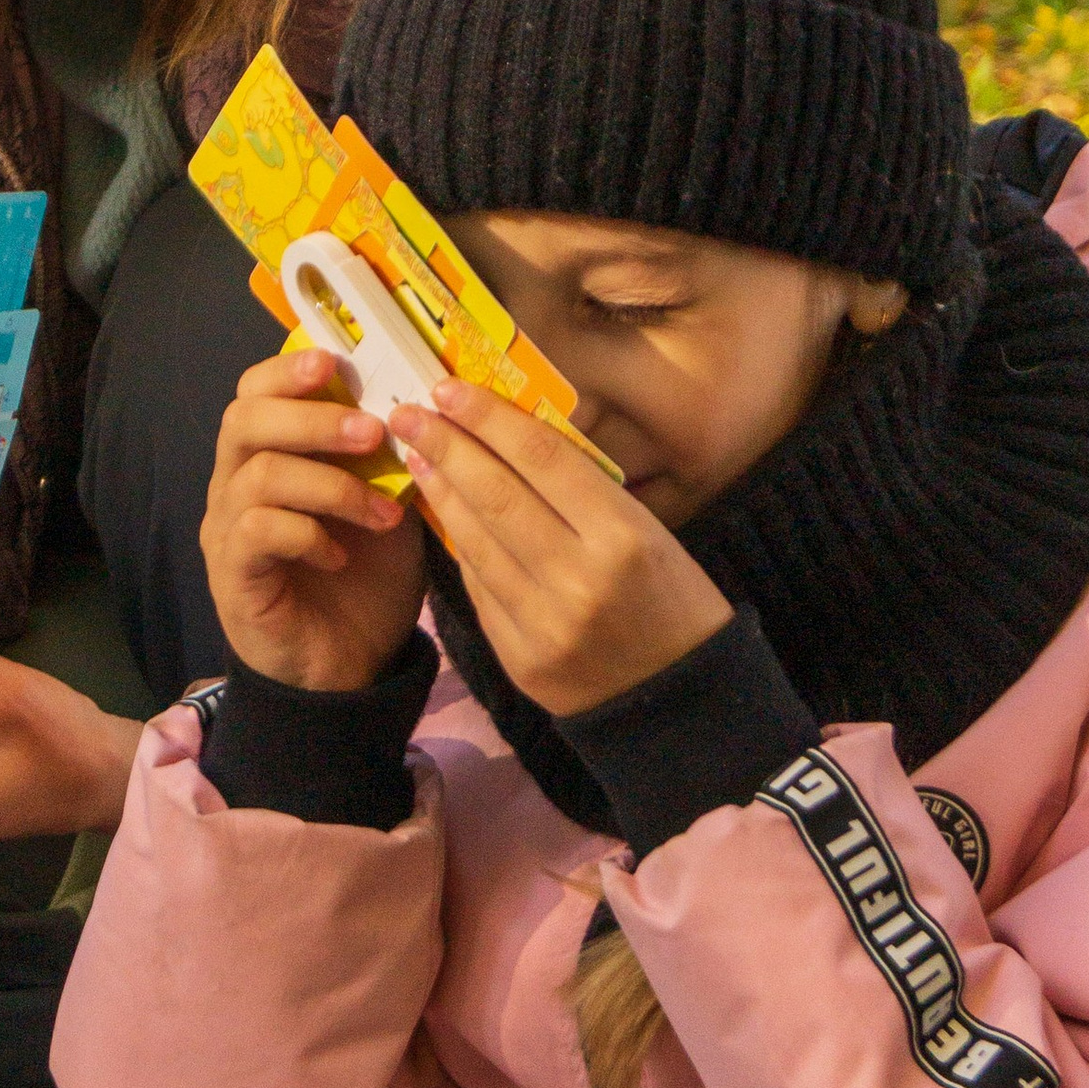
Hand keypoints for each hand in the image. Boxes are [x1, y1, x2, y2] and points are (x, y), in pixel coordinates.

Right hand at [201, 348, 427, 694]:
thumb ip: (388, 461)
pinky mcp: (233, 574)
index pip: (253, 391)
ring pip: (258, 473)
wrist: (349, 670)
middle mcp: (235, 485)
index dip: (287, 369)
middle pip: (243, 418)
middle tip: (371, 432)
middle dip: (312, 415)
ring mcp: (228, 530)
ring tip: (381, 511)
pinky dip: (308, 532)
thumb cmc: (365, 582)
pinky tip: (340, 553)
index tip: (336, 364)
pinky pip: (258, 529)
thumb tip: (417, 404)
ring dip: (331, 483)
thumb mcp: (388, 507)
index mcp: (270, 457)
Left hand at [387, 382, 731, 716]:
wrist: (680, 698)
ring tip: (417, 454)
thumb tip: (510, 436)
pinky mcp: (518, 657)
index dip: (489, 418)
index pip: (542, 458)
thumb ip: (583, 492)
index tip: (450, 389)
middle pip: (496, 494)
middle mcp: (579, 577)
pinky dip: (458, 544)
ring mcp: (543, 622)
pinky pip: (478, 587)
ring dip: (440, 491)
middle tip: (408, 411)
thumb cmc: (672, 599)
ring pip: (475, 541)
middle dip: (445, 446)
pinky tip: (442, 512)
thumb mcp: (649, 533)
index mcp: (623, 535)